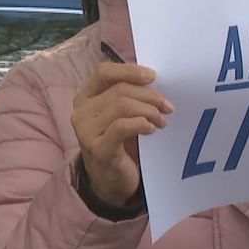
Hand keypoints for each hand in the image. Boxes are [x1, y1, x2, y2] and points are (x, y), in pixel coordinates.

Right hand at [70, 63, 173, 207]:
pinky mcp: (96, 148)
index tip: (154, 76)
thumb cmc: (120, 141)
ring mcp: (85, 130)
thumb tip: (154, 78)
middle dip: (150, 96)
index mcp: (85, 96)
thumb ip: (130, 95)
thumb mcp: (122, 114)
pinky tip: (152, 129)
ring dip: (149, 111)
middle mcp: (80, 111)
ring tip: (161, 120)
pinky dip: (141, 124)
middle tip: (168, 107)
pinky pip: (122, 126)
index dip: (130, 70)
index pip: (103, 71)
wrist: (110, 178)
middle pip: (120, 90)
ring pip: (122, 106)